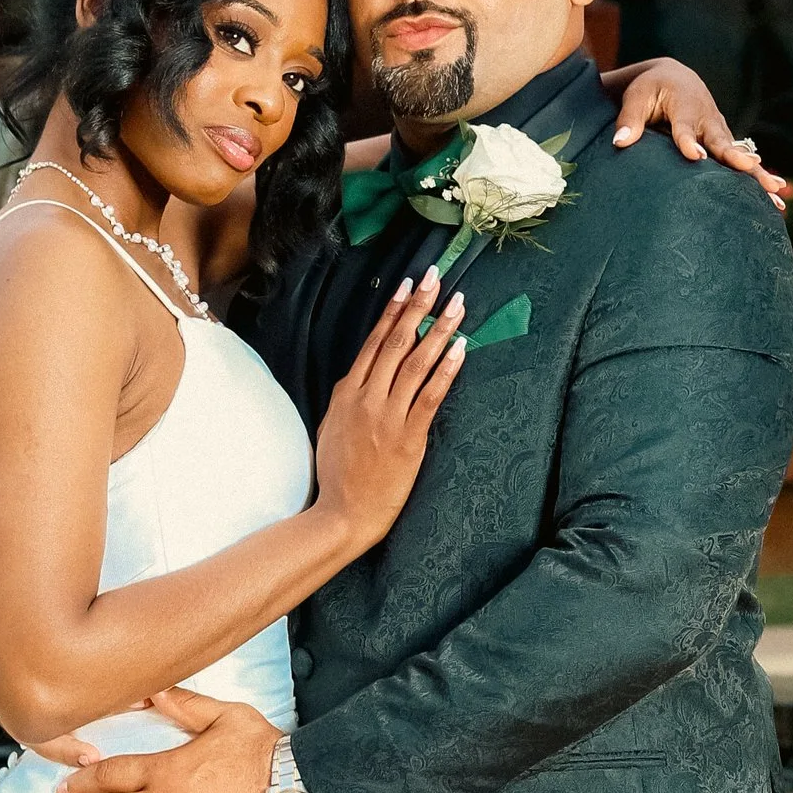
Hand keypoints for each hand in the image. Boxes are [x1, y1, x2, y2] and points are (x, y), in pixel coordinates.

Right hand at [313, 265, 467, 548]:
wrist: (343, 514)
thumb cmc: (338, 475)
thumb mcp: (332, 428)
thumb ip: (348, 400)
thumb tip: (361, 378)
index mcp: (346, 393)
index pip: (372, 342)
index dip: (393, 310)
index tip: (407, 285)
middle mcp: (366, 398)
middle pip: (395, 342)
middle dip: (418, 306)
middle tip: (436, 277)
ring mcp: (387, 417)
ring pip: (415, 363)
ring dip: (438, 330)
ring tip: (457, 304)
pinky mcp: (408, 438)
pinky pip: (430, 397)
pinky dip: (446, 370)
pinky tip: (460, 348)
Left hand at [607, 62, 789, 207]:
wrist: (675, 78)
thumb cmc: (650, 89)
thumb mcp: (636, 98)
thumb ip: (628, 121)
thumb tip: (619, 143)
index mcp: (685, 106)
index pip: (685, 127)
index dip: (689, 141)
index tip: (695, 156)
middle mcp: (708, 120)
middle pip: (722, 142)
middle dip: (736, 157)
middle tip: (749, 168)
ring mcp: (720, 132)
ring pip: (740, 155)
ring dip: (758, 173)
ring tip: (775, 190)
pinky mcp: (725, 144)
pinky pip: (744, 164)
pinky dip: (760, 179)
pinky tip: (777, 199)